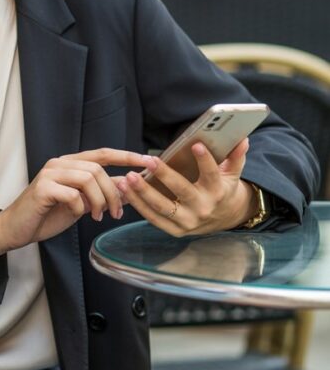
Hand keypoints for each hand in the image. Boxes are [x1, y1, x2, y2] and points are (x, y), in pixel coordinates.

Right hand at [0, 148, 150, 258]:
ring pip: (88, 178)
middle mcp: (60, 163)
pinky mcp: (43, 188)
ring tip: (98, 217)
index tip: (149, 162)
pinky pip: (73, 194)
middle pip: (98, 169)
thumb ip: (101, 194)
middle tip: (116, 213)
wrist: (16, 229)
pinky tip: (77, 215)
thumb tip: (130, 188)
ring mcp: (50, 173)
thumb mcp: (81, 204)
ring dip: (100, 201)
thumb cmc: (47, 215)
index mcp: (70, 163)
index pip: (103, 154)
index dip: (127, 156)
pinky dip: (80, 207)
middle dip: (113, 193)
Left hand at [116, 138, 254, 237]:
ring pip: (162, 207)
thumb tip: (243, 139)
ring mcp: (188, 222)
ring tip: (128, 177)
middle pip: (182, 192)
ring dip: (143, 193)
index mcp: (218, 193)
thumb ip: (236, 157)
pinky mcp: (175, 230)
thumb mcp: (232, 175)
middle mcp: (203, 209)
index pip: (212, 175)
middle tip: (149, 160)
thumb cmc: (223, 190)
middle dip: (165, 175)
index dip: (205, 161)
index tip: (196, 145)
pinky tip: (126, 190)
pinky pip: (153, 218)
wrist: (224, 219)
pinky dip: (138, 205)